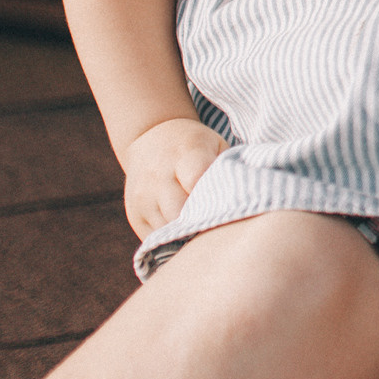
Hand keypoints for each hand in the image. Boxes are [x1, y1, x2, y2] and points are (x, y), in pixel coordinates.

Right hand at [122, 117, 226, 238]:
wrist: (151, 138)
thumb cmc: (195, 146)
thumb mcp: (216, 145)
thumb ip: (227, 171)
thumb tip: (243, 201)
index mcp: (185, 154)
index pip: (198, 182)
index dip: (214, 201)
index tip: (227, 209)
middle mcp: (159, 176)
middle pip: (181, 213)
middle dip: (200, 223)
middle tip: (217, 226)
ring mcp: (142, 197)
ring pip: (167, 230)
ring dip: (187, 236)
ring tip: (203, 231)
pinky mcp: (134, 214)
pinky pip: (155, 238)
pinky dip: (172, 240)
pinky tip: (185, 234)